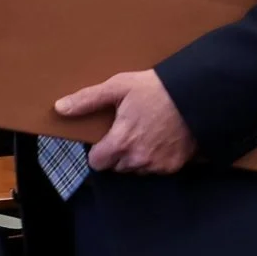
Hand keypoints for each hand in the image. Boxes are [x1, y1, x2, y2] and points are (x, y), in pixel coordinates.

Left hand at [56, 69, 196, 174]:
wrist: (197, 94)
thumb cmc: (156, 88)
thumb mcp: (119, 86)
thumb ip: (88, 99)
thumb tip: (59, 108)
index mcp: (121, 142)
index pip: (97, 163)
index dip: (100, 150)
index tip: (108, 136)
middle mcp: (137, 159)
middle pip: (117, 166)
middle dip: (120, 153)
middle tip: (131, 130)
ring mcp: (157, 165)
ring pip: (137, 169)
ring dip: (138, 157)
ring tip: (148, 133)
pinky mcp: (174, 166)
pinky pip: (157, 169)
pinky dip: (157, 159)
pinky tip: (163, 139)